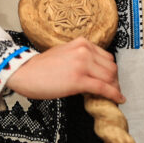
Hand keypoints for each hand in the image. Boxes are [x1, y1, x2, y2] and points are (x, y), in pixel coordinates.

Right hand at [5, 37, 124, 102]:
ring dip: (114, 88)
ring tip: (113, 96)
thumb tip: (96, 71)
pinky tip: (119, 99)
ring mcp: (82, 64)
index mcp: (82, 43)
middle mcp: (84, 50)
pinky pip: (103, 88)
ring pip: (110, 78)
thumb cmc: (42, 67)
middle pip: (111, 67)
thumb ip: (81, 57)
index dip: (111, 71)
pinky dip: (114, 95)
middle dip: (114, 80)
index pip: (107, 57)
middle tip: (112, 90)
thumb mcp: (65, 53)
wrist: (24, 73)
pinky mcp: (79, 80)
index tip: (111, 80)